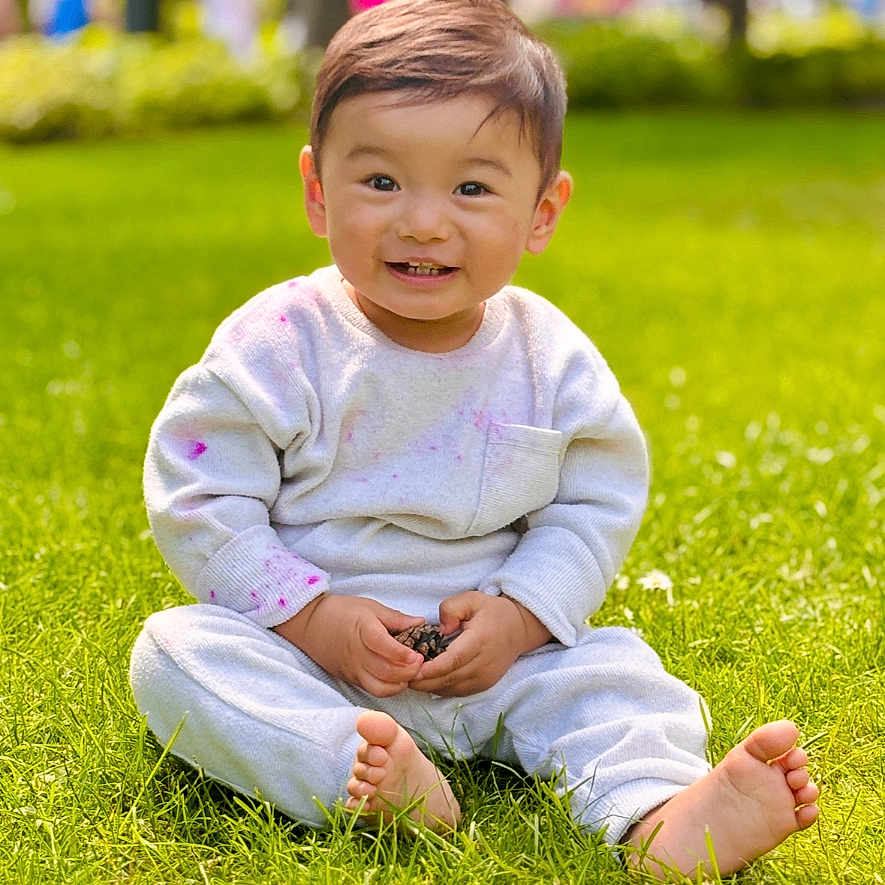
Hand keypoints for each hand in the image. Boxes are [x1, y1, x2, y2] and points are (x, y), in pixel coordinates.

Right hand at [273, 595, 424, 696]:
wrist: (310, 624)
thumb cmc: (342, 612)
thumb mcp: (370, 606)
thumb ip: (396, 618)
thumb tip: (420, 623)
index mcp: (362, 630)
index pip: (383, 646)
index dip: (402, 654)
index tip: (417, 655)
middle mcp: (356, 653)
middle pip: (384, 671)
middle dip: (407, 672)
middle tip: (421, 664)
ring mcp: (353, 669)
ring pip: (379, 687)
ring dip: (399, 683)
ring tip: (411, 673)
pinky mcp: (350, 679)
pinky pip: (371, 689)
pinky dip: (388, 688)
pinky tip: (398, 679)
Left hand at [408, 591, 551, 696]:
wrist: (519, 629)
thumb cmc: (491, 612)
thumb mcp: (472, 598)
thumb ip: (451, 608)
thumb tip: (441, 629)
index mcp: (481, 640)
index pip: (453, 660)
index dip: (431, 669)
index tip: (411, 669)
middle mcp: (484, 663)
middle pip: (449, 678)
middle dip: (423, 681)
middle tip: (400, 675)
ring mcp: (485, 678)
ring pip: (452, 688)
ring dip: (429, 686)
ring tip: (409, 678)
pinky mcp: (484, 685)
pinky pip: (457, 692)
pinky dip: (440, 688)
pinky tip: (426, 681)